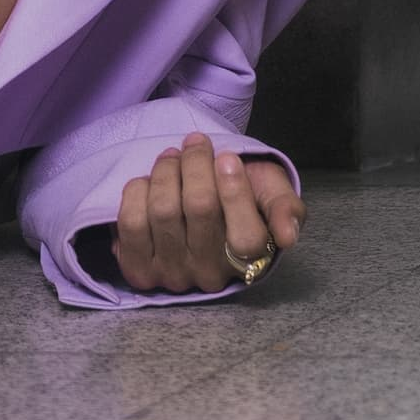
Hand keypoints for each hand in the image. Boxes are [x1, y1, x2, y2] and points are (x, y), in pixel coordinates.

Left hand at [110, 129, 304, 292]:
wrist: (196, 204)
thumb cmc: (240, 193)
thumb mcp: (271, 191)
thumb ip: (285, 207)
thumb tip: (287, 235)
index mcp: (251, 261)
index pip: (246, 236)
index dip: (234, 190)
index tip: (227, 157)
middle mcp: (212, 275)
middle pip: (199, 209)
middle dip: (195, 164)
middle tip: (196, 144)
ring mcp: (174, 276)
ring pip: (164, 211)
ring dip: (165, 172)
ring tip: (172, 157)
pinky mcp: (139, 270)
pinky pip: (132, 223)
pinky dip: (137, 191)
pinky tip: (148, 182)